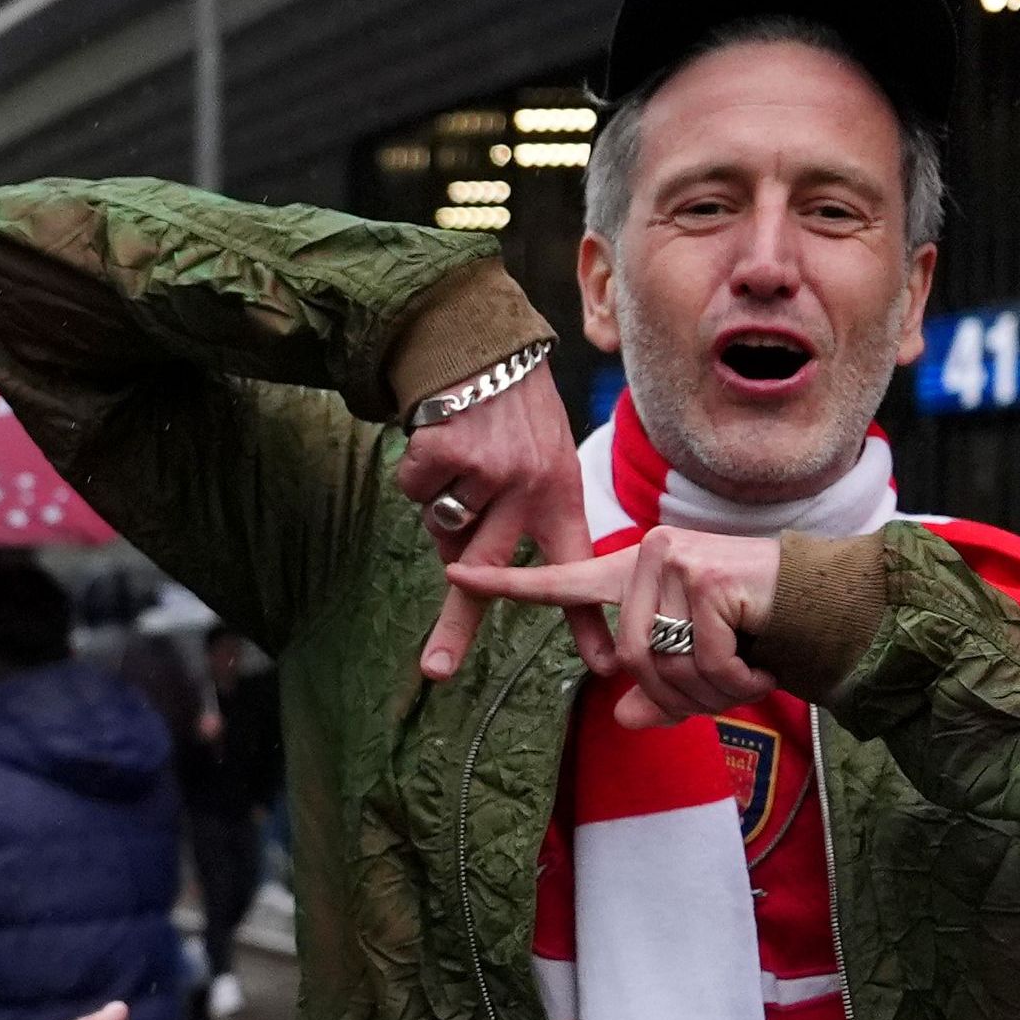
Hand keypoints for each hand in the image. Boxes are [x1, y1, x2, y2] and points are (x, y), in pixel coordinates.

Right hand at [397, 365, 598, 685]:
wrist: (484, 346)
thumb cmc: (515, 414)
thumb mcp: (546, 459)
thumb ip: (517, 518)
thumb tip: (461, 576)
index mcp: (559, 495)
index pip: (575, 568)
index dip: (587, 621)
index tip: (604, 664)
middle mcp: (528, 489)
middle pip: (490, 575)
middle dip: (458, 628)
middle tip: (436, 672)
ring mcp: (486, 473)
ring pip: (441, 525)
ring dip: (441, 506)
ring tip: (463, 463)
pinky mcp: (447, 454)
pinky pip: (415, 493)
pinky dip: (419, 472)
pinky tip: (442, 440)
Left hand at [444, 526, 785, 726]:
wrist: (823, 597)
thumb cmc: (755, 626)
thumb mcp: (697, 660)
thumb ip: (657, 691)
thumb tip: (621, 718)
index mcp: (634, 572)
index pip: (561, 581)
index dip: (508, 584)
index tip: (456, 573)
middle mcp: (650, 557)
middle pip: (630, 659)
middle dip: (676, 695)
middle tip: (721, 693)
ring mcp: (680, 562)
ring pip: (663, 664)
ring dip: (707, 694)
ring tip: (743, 680)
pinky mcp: (711, 579)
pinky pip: (704, 662)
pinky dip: (734, 684)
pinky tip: (759, 670)